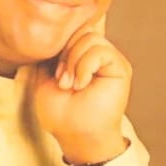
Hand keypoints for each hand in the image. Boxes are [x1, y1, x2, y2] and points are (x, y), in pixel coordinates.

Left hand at [32, 24, 130, 165]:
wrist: (75, 134)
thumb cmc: (61, 113)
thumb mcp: (45, 78)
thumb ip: (51, 54)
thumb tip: (54, 34)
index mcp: (81, 56)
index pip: (71, 31)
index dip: (59, 46)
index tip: (53, 73)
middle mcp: (97, 55)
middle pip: (80, 30)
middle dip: (65, 53)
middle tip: (62, 81)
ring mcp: (110, 60)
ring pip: (89, 37)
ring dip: (74, 61)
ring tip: (70, 84)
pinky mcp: (120, 68)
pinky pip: (100, 50)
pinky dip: (85, 66)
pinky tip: (81, 84)